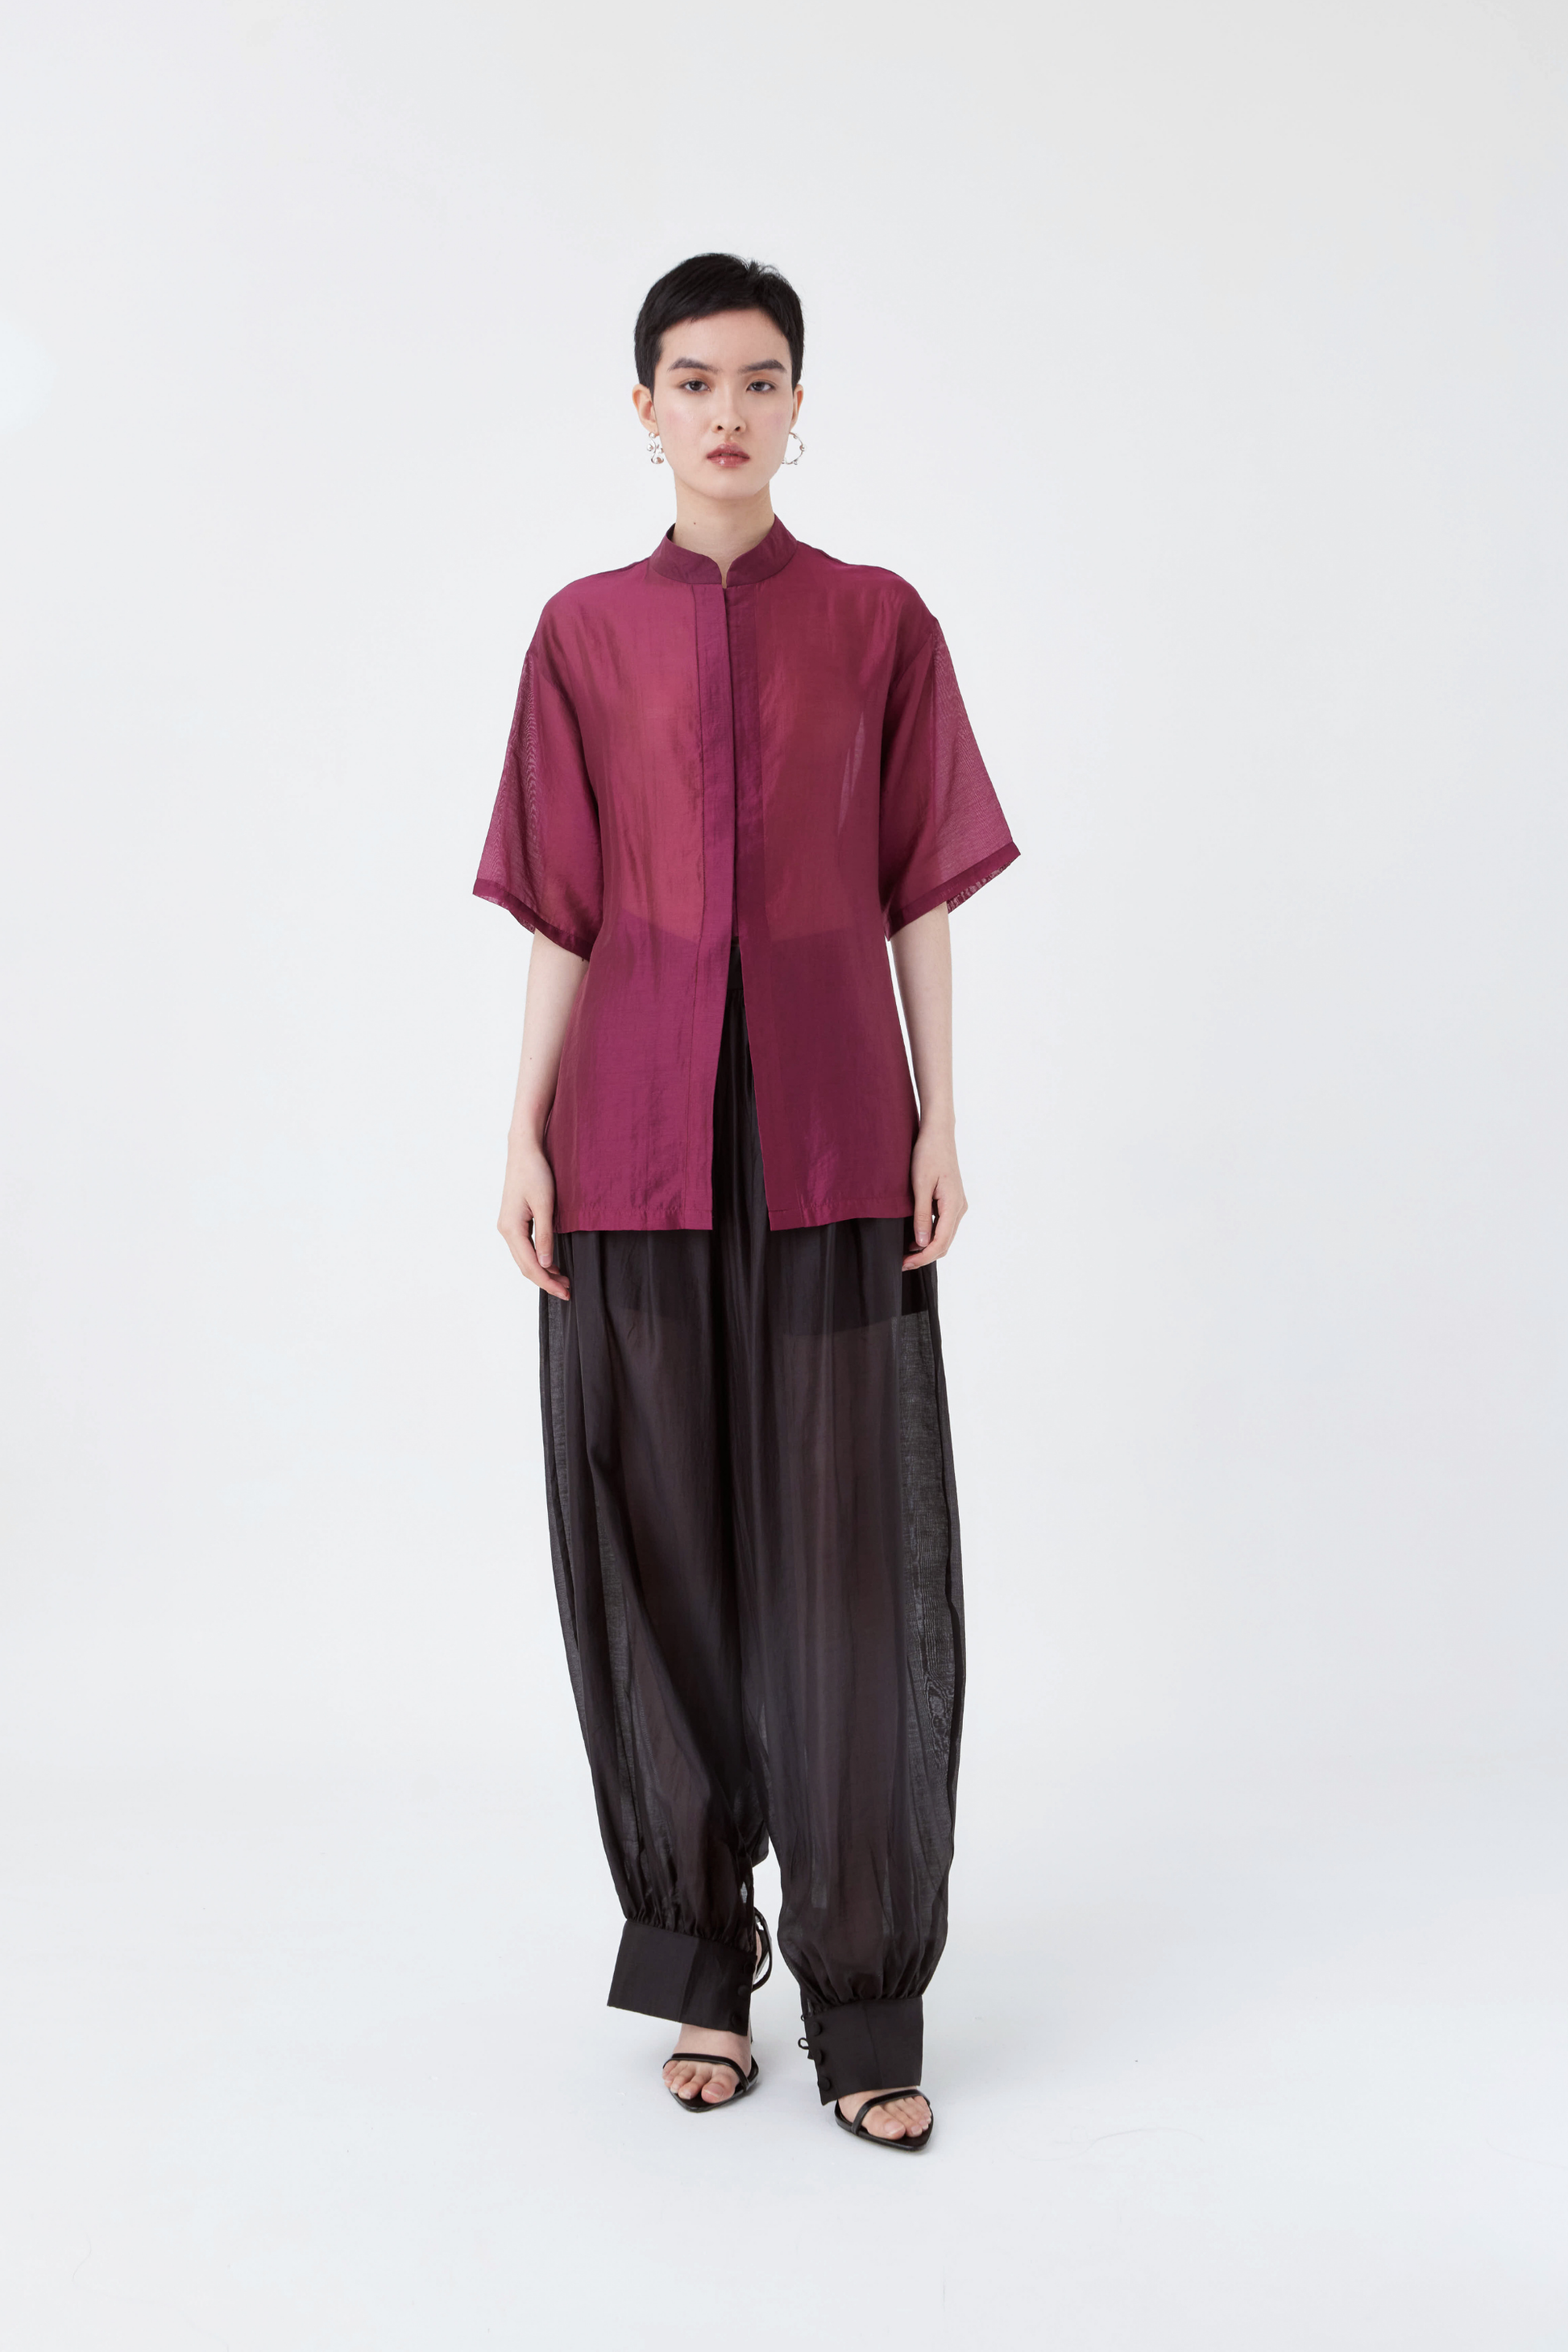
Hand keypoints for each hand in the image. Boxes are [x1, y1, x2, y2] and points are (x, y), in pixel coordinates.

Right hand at [498, 1135, 570, 1299]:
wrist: (524, 1151)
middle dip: (546, 1281)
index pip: (531, 1265)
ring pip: (524, 1258)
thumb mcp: (545, 1205)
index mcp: (511, 1229)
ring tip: (563, 1280)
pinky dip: (538, 1259)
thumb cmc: (536, 1173)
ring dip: (543, 1271)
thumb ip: (546, 1236)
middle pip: (525, 1266)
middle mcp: (505, 1230)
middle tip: (568, 1291)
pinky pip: (525, 1248)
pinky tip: (552, 1263)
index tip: (566, 1292)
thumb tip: (546, 1264)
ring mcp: (508, 1226)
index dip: (548, 1282)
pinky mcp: (513, 1221)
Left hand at [903, 1120, 966, 1270]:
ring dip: (927, 1247)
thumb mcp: (920, 1185)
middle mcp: (959, 1208)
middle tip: (901, 1263)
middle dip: (924, 1256)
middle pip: (944, 1244)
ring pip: (945, 1236)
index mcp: (953, 1205)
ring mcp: (957, 1205)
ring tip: (905, 1252)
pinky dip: (930, 1236)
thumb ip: (922, 1215)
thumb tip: (922, 1243)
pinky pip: (943, 1226)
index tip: (904, 1264)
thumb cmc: (927, 1154)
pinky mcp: (952, 1201)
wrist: (938, 1134)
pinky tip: (914, 1237)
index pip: (940, 1243)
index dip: (922, 1257)